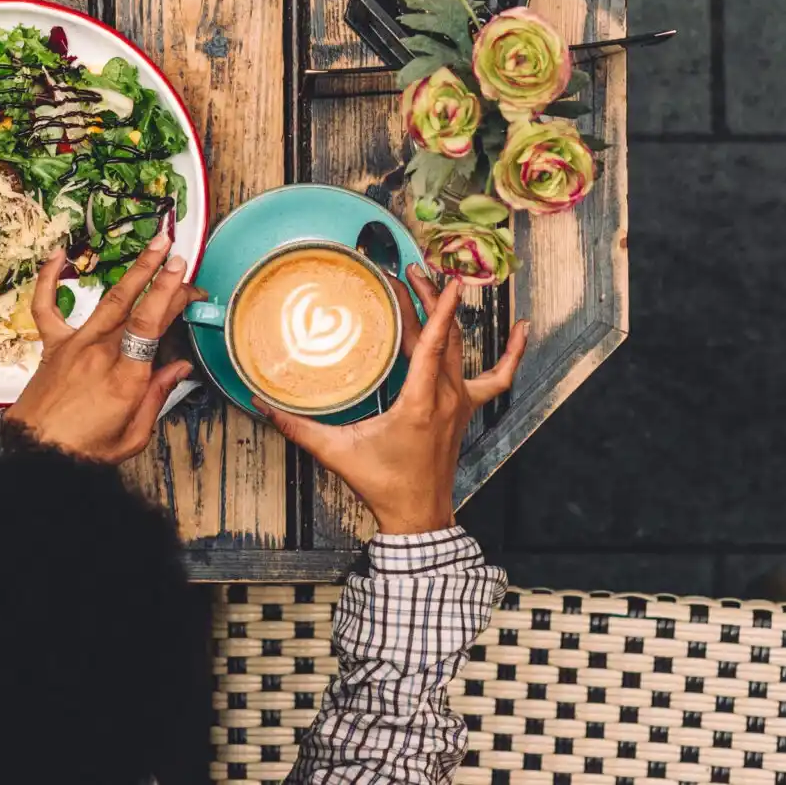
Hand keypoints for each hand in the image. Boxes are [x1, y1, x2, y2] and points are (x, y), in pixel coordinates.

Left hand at [5, 233, 206, 462]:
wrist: (35, 453)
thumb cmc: (82, 450)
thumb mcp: (132, 436)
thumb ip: (157, 396)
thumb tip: (180, 369)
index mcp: (125, 378)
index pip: (154, 326)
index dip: (173, 299)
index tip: (189, 283)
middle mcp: (100, 354)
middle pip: (136, 306)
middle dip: (159, 276)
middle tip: (176, 254)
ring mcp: (75, 345)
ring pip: (108, 299)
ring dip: (133, 270)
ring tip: (152, 246)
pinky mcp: (53, 346)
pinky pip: (46, 306)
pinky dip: (47, 278)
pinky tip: (57, 255)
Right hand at [255, 266, 528, 534]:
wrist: (417, 516)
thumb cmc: (382, 484)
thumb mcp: (336, 453)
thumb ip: (298, 427)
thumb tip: (262, 404)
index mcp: (420, 403)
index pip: (433, 346)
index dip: (439, 310)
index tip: (445, 279)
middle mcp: (447, 398)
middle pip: (445, 336)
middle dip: (428, 298)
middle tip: (409, 270)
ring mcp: (461, 403)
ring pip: (462, 347)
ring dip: (451, 315)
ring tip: (440, 283)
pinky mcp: (467, 409)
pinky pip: (499, 377)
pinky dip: (515, 352)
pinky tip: (523, 329)